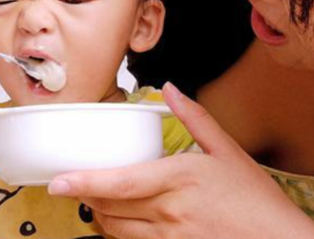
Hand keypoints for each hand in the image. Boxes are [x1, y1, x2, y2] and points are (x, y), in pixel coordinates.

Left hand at [47, 83, 313, 238]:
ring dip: (100, 216)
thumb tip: (171, 89)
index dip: (84, 183)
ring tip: (99, 201)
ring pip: (116, 231)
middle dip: (87, 196)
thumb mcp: (228, 151)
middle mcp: (170, 212)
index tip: (57, 181)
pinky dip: (120, 235)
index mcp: (180, 178)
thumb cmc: (255, 200)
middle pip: (109, 207)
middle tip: (77, 183)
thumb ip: (195, 118)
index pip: (120, 182)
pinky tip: (124, 223)